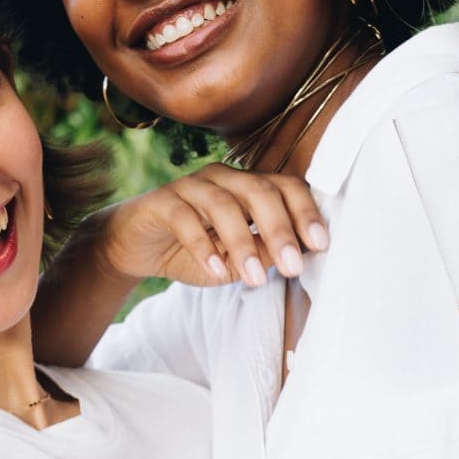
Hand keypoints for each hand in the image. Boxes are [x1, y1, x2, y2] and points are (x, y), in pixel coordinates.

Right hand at [99, 167, 327, 290]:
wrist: (138, 247)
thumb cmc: (195, 251)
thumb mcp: (236, 261)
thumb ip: (264, 254)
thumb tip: (298, 257)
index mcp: (249, 187)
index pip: (285, 187)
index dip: (305, 213)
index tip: (321, 245)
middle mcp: (224, 179)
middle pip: (259, 191)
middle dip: (280, 229)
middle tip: (293, 266)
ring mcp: (191, 186)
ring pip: (223, 204)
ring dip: (243, 244)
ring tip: (255, 279)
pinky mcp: (162, 201)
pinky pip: (184, 218)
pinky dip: (202, 246)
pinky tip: (215, 271)